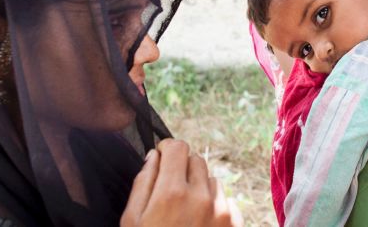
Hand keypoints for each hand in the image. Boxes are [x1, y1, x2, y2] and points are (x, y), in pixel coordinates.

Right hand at [121, 139, 241, 226]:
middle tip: (170, 189)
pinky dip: (214, 206)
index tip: (162, 158)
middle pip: (196, 160)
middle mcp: (201, 197)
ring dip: (199, 188)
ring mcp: (222, 211)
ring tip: (184, 214)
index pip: (178, 147)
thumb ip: (142, 185)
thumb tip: (154, 156)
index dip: (167, 150)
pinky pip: (226, 200)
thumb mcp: (132, 222)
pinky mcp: (235, 224)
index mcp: (172, 194)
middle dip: (182, 168)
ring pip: (212, 180)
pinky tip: (199, 226)